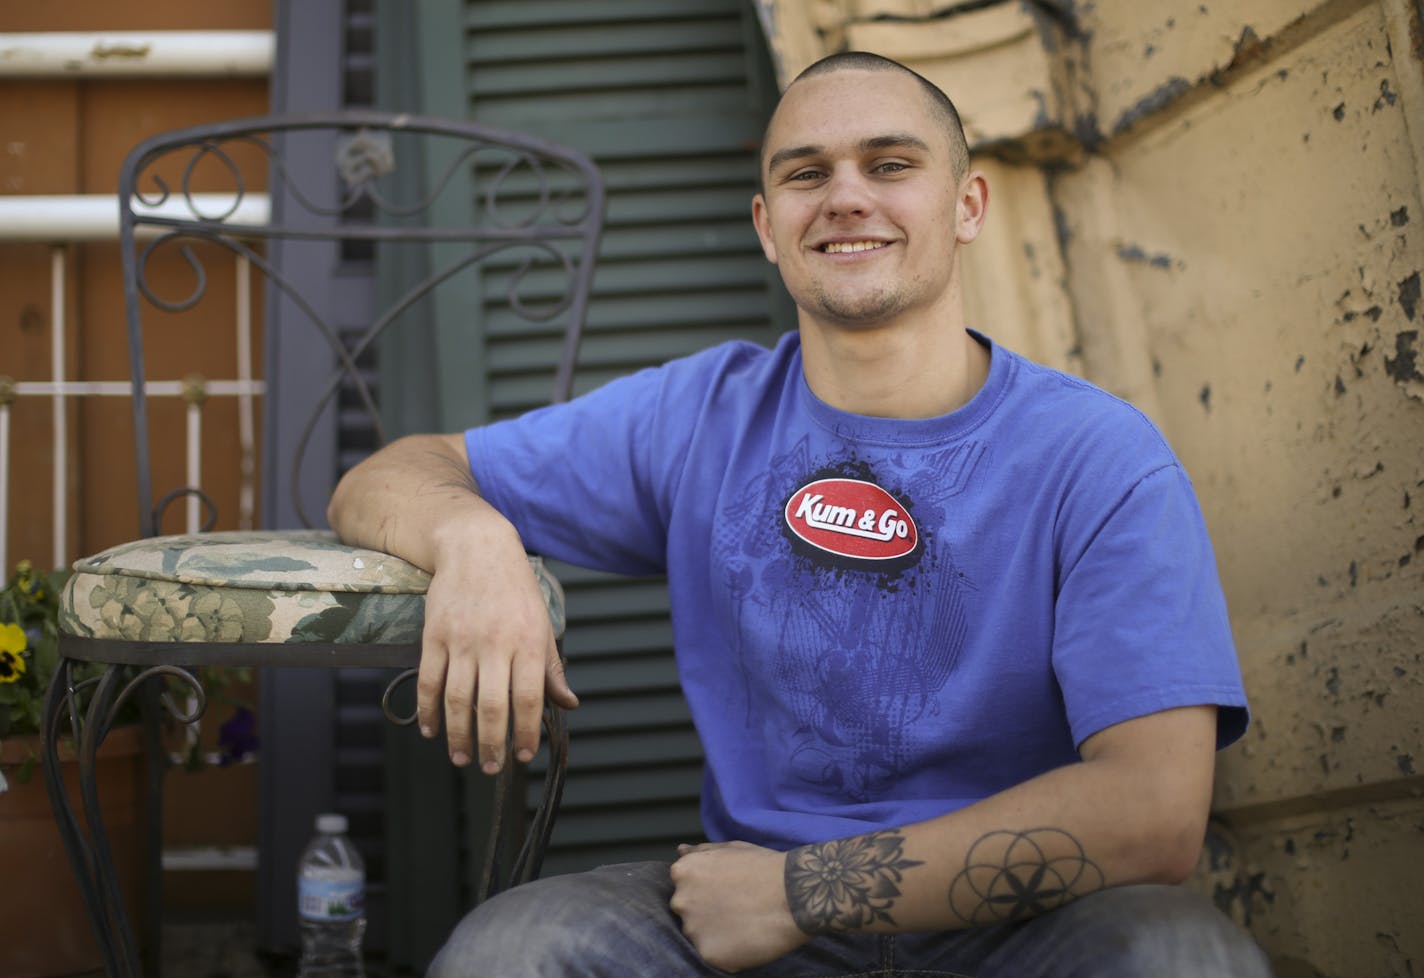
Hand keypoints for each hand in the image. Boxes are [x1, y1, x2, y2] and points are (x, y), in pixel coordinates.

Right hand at [415, 538, 577, 771]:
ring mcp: (461, 640)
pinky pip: (429, 681)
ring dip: (458, 735)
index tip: (524, 756)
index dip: (526, 732)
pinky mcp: (434, 636)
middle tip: (489, 768)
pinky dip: (428, 711)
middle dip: (490, 745)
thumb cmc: (515, 590)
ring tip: (462, 758)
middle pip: (490, 706)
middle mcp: (495, 643)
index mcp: (528, 642)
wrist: (476, 548)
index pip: (528, 698)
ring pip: (457, 699)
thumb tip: (568, 704)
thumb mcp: (542, 624)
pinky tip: (432, 730)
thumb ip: (551, 668)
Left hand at [669, 841, 808, 971]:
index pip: (683, 887)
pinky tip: (747, 938)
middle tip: (735, 909)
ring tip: (743, 923)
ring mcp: (693, 930)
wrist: (793, 894)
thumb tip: (681, 851)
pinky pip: (713, 955)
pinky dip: (728, 951)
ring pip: (699, 935)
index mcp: (683, 873)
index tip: (725, 891)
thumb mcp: (731, 848)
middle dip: (706, 911)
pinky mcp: (708, 954)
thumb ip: (701, 851)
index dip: (705, 890)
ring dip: (716, 932)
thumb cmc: (764, 866)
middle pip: (687, 911)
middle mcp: (681, 901)